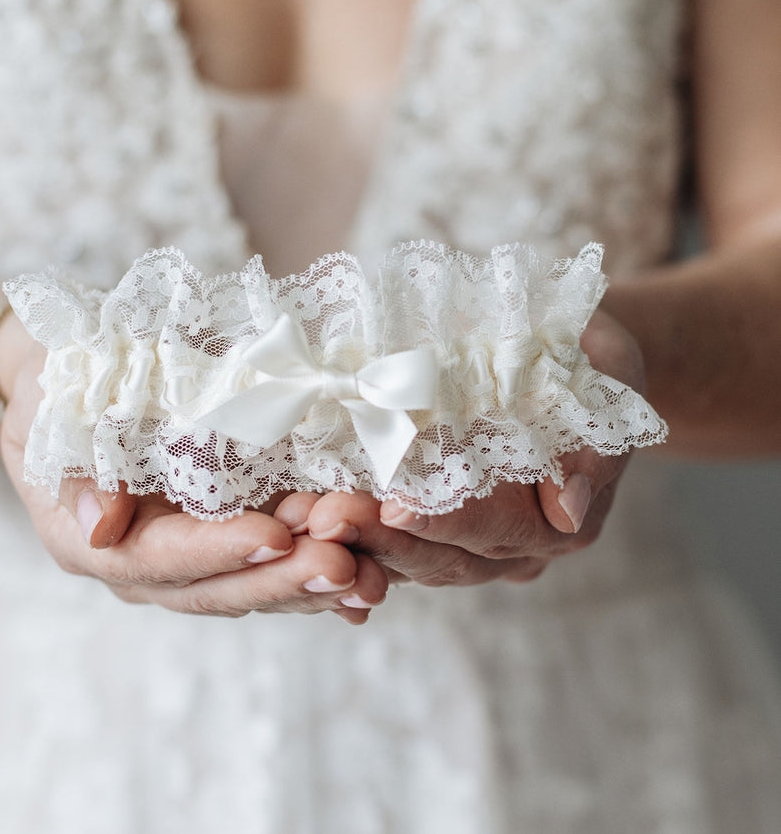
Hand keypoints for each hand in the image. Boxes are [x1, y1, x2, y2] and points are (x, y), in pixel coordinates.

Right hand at [0, 342, 387, 623]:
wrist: (77, 384)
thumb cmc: (63, 387)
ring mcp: (193, 561)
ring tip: (371, 575)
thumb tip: (99, 528)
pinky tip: (369, 588)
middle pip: (218, 588)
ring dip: (313, 583)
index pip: (160, 557)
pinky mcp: (229, 545)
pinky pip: (274, 571)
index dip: (218, 550)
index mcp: (98, 542)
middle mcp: (147, 567)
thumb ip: (78, 469)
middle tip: (343, 565)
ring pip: (255, 587)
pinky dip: (319, 581)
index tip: (272, 537)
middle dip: (282, 579)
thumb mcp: (54, 411)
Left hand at [274, 310, 643, 585]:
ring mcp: (464, 538)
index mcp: (553, 520)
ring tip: (298, 517)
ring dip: (350, 540)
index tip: (395, 508)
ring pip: (403, 556)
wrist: (568, 353)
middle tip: (321, 518)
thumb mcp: (611, 374)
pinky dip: (346, 534)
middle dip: (378, 539)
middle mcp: (506, 544)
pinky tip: (298, 521)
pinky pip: (385, 539)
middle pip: (438, 556)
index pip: (493, 531)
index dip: (444, 523)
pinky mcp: (427, 519)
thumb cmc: (587, 355)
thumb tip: (569, 508)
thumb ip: (597, 445)